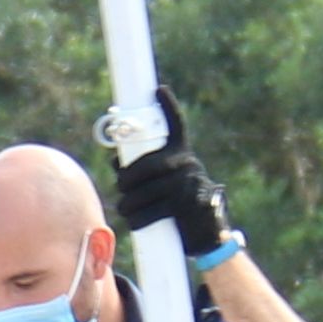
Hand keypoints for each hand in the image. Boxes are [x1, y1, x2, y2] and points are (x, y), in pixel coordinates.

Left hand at [110, 86, 232, 258]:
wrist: (207, 231)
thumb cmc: (177, 203)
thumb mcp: (163, 181)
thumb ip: (140, 168)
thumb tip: (115, 160)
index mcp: (181, 153)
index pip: (177, 125)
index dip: (168, 106)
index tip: (158, 90)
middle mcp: (188, 164)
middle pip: (149, 165)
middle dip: (128, 177)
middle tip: (120, 186)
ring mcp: (190, 184)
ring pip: (149, 189)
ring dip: (130, 201)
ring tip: (123, 208)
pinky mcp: (188, 206)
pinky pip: (156, 210)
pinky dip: (139, 217)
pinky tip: (133, 220)